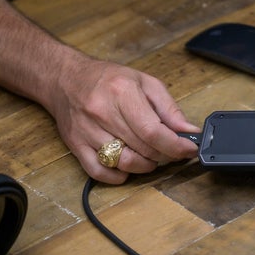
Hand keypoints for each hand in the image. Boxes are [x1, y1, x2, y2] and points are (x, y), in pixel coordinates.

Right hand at [45, 55, 200, 183]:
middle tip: (172, 150)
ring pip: (123, 163)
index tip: (188, 149)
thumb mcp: (145, 83)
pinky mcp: (75, 145)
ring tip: (151, 156)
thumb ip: (169, 108)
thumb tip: (189, 131)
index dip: (175, 145)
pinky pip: (99, 172)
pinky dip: (118, 176)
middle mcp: (102, 112)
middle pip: (141, 148)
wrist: (65, 78)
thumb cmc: (108, 79)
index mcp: (122, 92)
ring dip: (145, 165)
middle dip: (164, 154)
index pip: (152, 130)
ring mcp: (86, 131)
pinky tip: (128, 166)